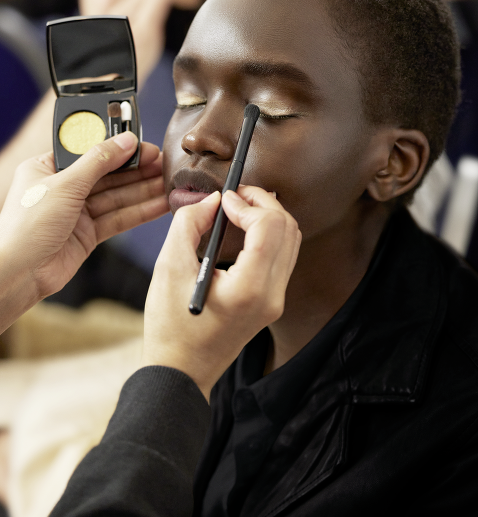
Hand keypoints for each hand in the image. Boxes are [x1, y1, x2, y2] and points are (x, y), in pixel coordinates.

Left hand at [0, 132, 167, 332]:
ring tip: (170, 182)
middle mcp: (63, 188)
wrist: (16, 275)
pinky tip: (160, 204)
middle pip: (108, 174)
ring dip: (144, 190)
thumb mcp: (64, 185)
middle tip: (164, 163)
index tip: (143, 145)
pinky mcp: (88, 235)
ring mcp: (76, 213)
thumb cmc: (24, 228)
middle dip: (137, 169)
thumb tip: (125, 141)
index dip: (118, 147)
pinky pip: (119, 218)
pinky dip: (140, 212)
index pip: (89, 151)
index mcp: (48, 167)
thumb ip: (99, 162)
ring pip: (117, 197)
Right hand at [142, 186, 301, 399]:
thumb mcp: (168, 268)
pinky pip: (283, 257)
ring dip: (269, 216)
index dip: (248, 203)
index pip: (270, 227)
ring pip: (291, 241)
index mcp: (249, 289)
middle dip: (263, 203)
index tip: (224, 198)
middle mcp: (272, 295)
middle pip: (288, 229)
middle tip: (235, 194)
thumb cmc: (170, 326)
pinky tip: (245, 227)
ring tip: (239, 206)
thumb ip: (189, 224)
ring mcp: (276, 301)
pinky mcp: (272, 302)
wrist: (180, 372)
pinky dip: (269, 234)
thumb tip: (213, 200)